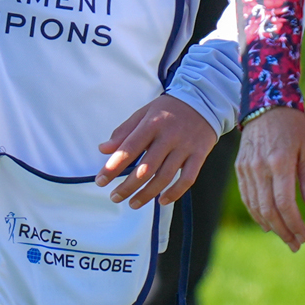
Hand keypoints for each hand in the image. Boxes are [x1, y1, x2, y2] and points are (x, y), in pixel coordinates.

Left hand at [95, 95, 217, 209]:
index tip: (100, 181)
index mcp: (152, 123)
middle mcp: (169, 136)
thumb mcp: (144, 113)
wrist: (204, 100)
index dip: (113, 167)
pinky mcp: (199, 154)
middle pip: (146, 168)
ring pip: (165, 177)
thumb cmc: (168, 109)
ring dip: (147, 194)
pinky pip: (188, 178)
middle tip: (114, 197)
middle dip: (127, 186)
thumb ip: (124, 132)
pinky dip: (175, 192)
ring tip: (132, 203)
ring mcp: (185, 147)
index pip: (129, 148)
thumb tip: (103, 149)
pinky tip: (161, 201)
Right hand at [235, 106, 304, 251]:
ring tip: (285, 237)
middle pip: (269, 210)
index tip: (304, 236)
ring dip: (270, 226)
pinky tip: (267, 223)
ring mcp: (247, 168)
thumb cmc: (293, 126)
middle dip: (283, 231)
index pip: (285, 203)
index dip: (294, 224)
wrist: (266, 103)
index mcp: (279, 162)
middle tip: (296, 244)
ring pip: (256, 206)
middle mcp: (260, 167)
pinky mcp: (240, 168)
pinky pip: (247, 197)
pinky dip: (256, 213)